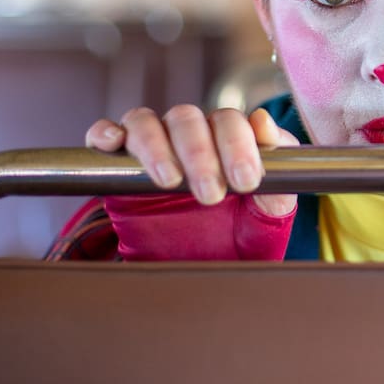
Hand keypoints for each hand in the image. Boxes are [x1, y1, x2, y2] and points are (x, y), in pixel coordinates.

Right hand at [85, 105, 299, 215]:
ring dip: (156, 147)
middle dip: (200, 155)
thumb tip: (263, 121)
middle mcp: (189, 135)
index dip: (238, 145)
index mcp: (226, 137)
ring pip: (146, 122)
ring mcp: (152, 146)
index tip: (246, 180)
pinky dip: (105, 132)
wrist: (202, 265)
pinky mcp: (118, 164)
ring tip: (170, 181)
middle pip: (187, 119)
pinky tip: (113, 144)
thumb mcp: (268, 210)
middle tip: (212, 194)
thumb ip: (278, 171)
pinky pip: (106, 134)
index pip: (228, 121)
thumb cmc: (238, 231)